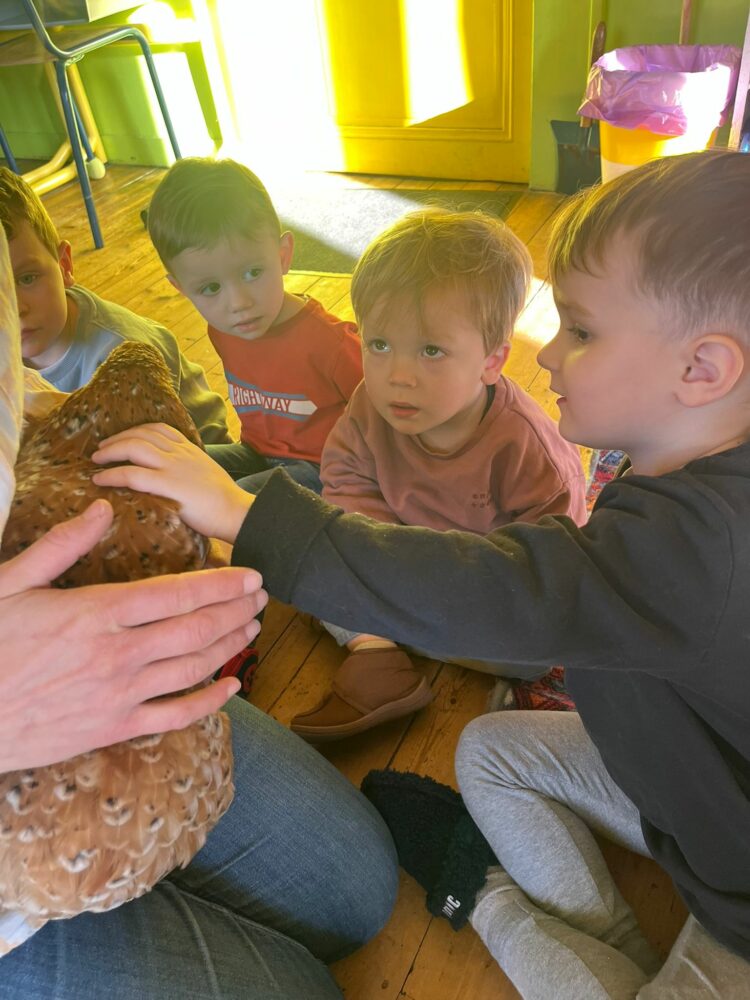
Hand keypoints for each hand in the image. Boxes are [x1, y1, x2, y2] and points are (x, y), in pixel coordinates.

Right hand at [0, 499, 266, 771]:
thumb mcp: (8, 584)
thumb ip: (60, 545)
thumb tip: (103, 509)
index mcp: (95, 612)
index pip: (176, 593)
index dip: (222, 583)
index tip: (251, 574)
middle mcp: (117, 653)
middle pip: (196, 628)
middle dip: (236, 610)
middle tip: (263, 597)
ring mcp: (119, 695)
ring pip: (194, 668)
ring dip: (230, 646)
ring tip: (252, 628)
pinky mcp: (113, 729)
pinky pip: (175, 716)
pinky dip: (209, 702)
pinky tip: (231, 687)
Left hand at [91, 423, 252, 543]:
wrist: (238, 512)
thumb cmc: (225, 500)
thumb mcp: (206, 473)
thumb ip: (188, 468)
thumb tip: (173, 475)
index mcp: (189, 449)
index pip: (159, 428)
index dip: (136, 430)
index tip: (122, 437)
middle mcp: (179, 453)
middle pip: (141, 434)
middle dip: (117, 438)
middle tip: (101, 448)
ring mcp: (173, 467)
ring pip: (133, 448)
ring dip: (109, 451)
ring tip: (96, 460)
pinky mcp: (168, 485)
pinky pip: (132, 475)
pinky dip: (112, 474)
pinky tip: (100, 479)